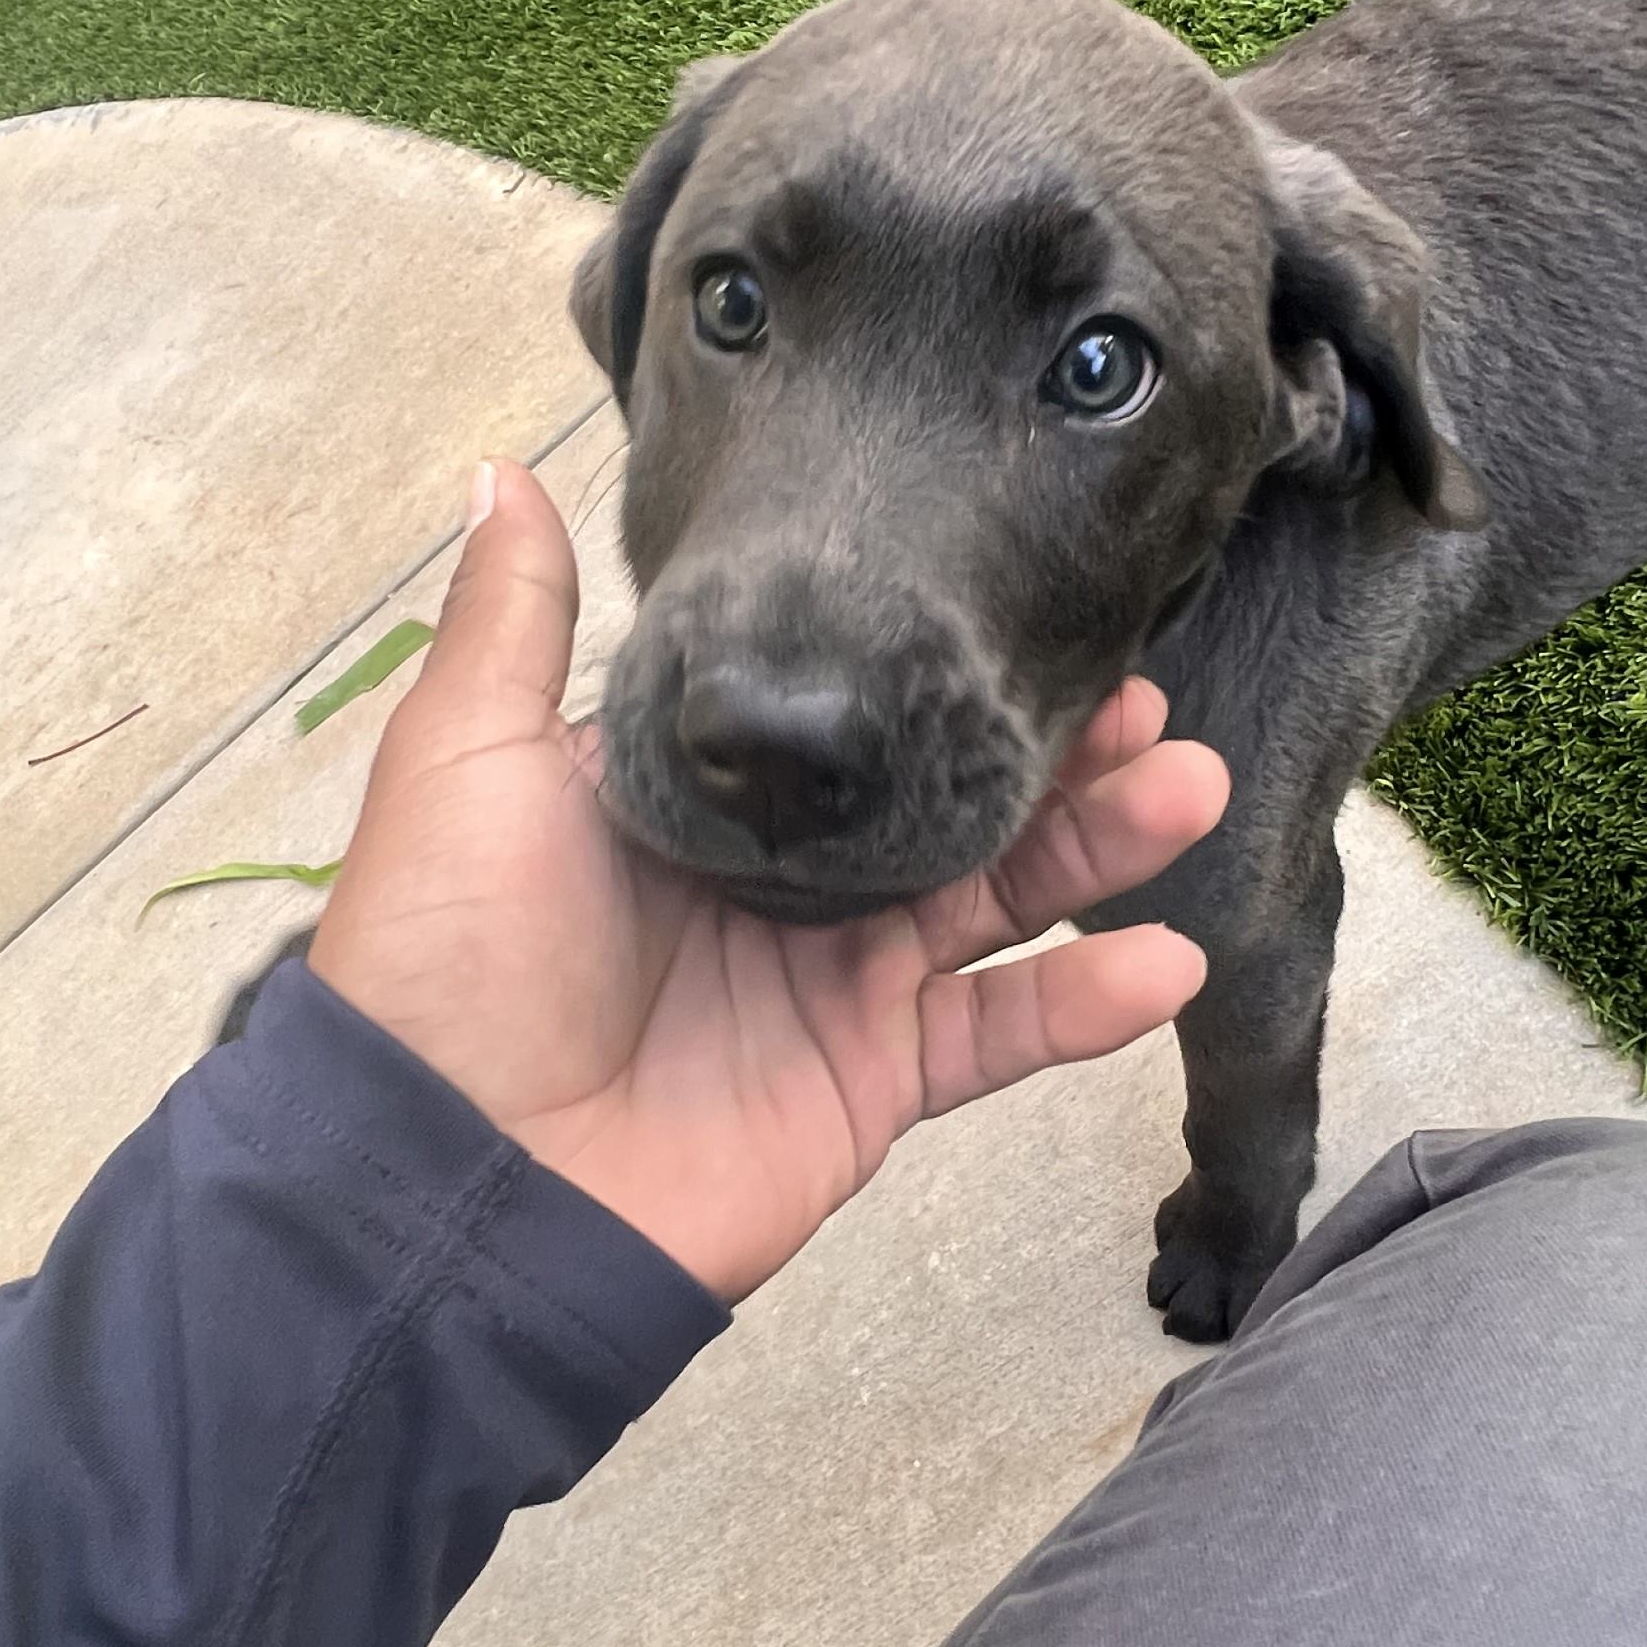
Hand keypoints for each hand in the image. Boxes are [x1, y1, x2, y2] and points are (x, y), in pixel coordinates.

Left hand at [311, 460, 1228, 1301]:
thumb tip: (511, 470)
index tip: (1026, 605)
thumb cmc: (455, 953)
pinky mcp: (867, 1082)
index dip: (937, 666)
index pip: (847, 715)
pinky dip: (1084, 1004)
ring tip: (1192, 785)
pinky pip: (994, 1033)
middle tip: (1148, 698)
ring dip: (1099, 849)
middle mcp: (779, 879)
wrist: (460, 1176)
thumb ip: (518, 622)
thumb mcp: (469, 757)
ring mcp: (833, 984)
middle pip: (944, 796)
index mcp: (702, 797)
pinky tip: (1167, 960)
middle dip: (1052, 748)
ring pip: (994, 898)